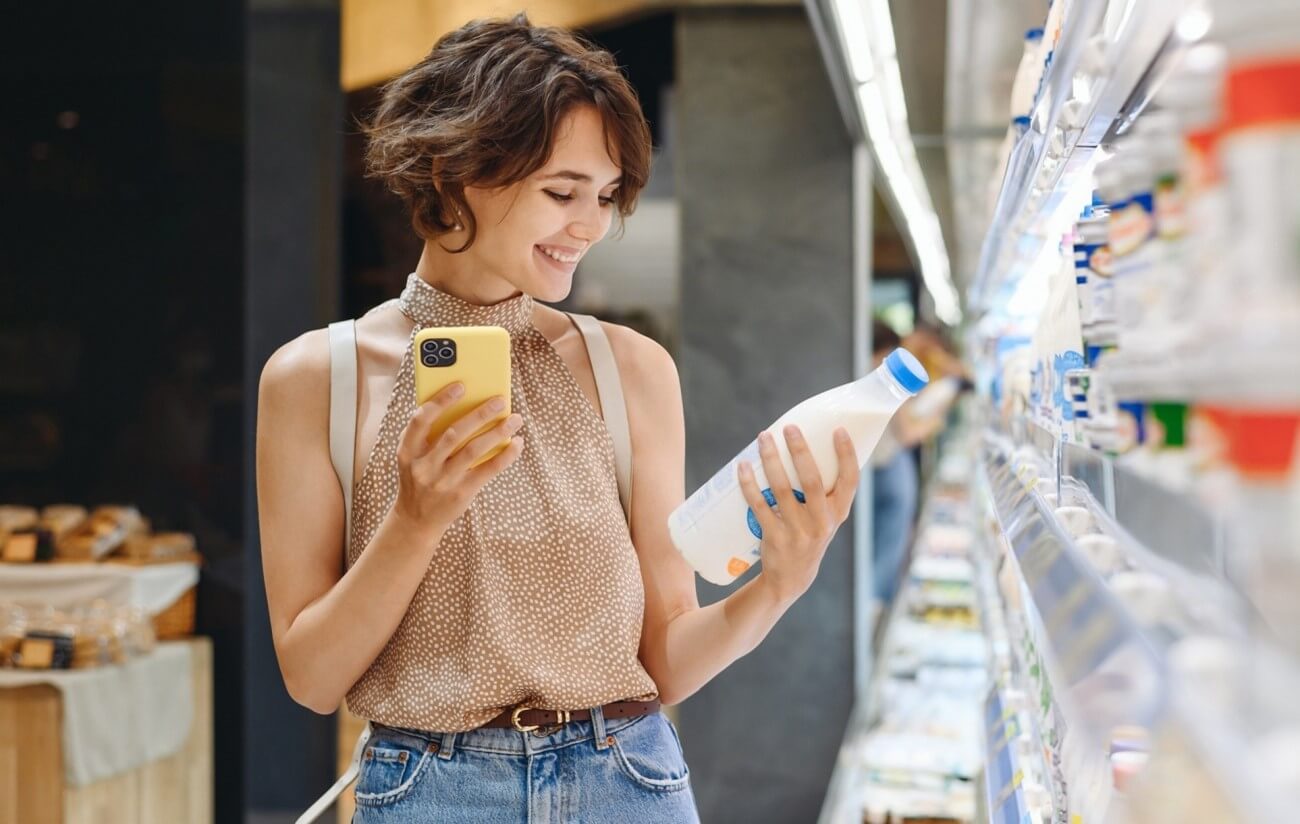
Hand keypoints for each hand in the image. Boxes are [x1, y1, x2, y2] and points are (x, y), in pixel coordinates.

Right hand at [392, 383, 523, 538]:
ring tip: (515, 419)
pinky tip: (516, 443)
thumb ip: (430, 435)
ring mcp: (442, 482)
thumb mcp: (414, 458)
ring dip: (497, 432)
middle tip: (500, 400)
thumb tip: (464, 405)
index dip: (440, 401)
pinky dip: (505, 455)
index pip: (420, 421)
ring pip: (473, 450)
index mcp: (407, 452)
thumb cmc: (420, 479)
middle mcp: (423, 466)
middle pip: (454, 434)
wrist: (416, 521)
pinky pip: (488, 470)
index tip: (461, 386)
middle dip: (479, 414)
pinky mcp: (461, 494)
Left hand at [737, 425, 859, 604]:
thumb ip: (822, 491)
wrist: (791, 578)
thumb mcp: (824, 518)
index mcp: (838, 513)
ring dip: (771, 460)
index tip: (838, 430)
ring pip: (782, 489)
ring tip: (764, 438)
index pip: (850, 481)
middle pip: (812, 481)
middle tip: (789, 427)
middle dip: (800, 451)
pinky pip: (759, 506)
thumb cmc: (808, 535)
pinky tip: (743, 467)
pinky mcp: (775, 538)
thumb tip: (803, 447)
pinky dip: (749, 484)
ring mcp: (798, 532)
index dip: (847, 455)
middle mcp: (821, 522)